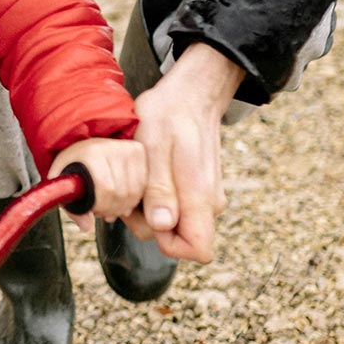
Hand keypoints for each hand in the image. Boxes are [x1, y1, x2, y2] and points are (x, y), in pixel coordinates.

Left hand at [50, 137, 145, 233]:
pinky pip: (143, 186)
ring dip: (123, 205)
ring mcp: (128, 148)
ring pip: (134, 192)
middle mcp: (113, 147)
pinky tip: (122, 198)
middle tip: (102, 209)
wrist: (82, 145)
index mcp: (92, 153)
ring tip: (110, 204)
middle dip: (111, 209)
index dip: (101, 206)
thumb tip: (87, 226)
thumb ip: (72, 208)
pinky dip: (134, 197)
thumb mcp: (63, 185)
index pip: (106, 189)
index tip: (93, 209)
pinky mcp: (139, 151)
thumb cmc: (71, 165)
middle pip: (122, 193)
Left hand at [123, 43, 242, 262]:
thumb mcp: (154, 147)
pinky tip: (148, 172)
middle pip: (177, 238)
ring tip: (141, 174)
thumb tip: (163, 225)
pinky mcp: (198, 189)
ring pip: (173, 222)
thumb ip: (159, 188)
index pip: (199, 250)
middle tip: (134, 186)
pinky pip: (175, 206)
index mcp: (201, 197)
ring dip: (150, 207)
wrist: (191, 93)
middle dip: (148, 221)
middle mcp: (209, 203)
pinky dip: (156, 196)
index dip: (169, 245)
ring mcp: (205, 196)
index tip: (147, 216)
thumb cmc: (170, 115)